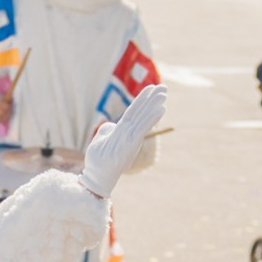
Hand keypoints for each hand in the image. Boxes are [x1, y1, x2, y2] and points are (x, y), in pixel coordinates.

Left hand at [81, 84, 166, 199]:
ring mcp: (131, 137)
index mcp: (123, 130)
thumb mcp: (100, 140)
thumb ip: (106, 130)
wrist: (97, 175)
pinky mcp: (131, 144)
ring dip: (154, 105)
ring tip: (164, 93)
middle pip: (142, 111)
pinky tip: (161, 109)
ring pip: (144, 117)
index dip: (143, 99)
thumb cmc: (99, 160)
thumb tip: (109, 125)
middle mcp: (129, 132)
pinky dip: (151, 118)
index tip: (152, 88)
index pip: (134, 110)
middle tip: (164, 86)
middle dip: (152, 98)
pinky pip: (143, 128)